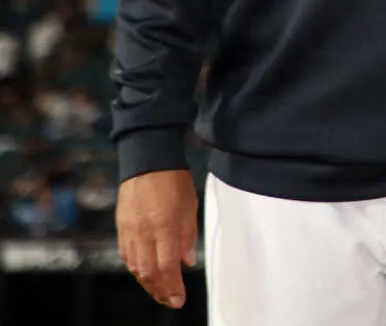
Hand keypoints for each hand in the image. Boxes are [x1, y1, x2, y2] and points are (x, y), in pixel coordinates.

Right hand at [116, 169, 198, 308]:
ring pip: (135, 267)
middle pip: (149, 273)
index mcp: (164, 226)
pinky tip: (145, 272)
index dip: (173, 287)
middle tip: (170, 300)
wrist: (147, 160)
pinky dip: (136, 268)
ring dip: (148, 283)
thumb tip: (187, 261)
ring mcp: (129, 231)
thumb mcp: (190, 206)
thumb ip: (188, 236)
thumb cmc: (172, 179)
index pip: (167, 267)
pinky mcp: (121, 227)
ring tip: (160, 291)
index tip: (179, 299)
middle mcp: (143, 232)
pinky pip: (126, 255)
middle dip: (160, 291)